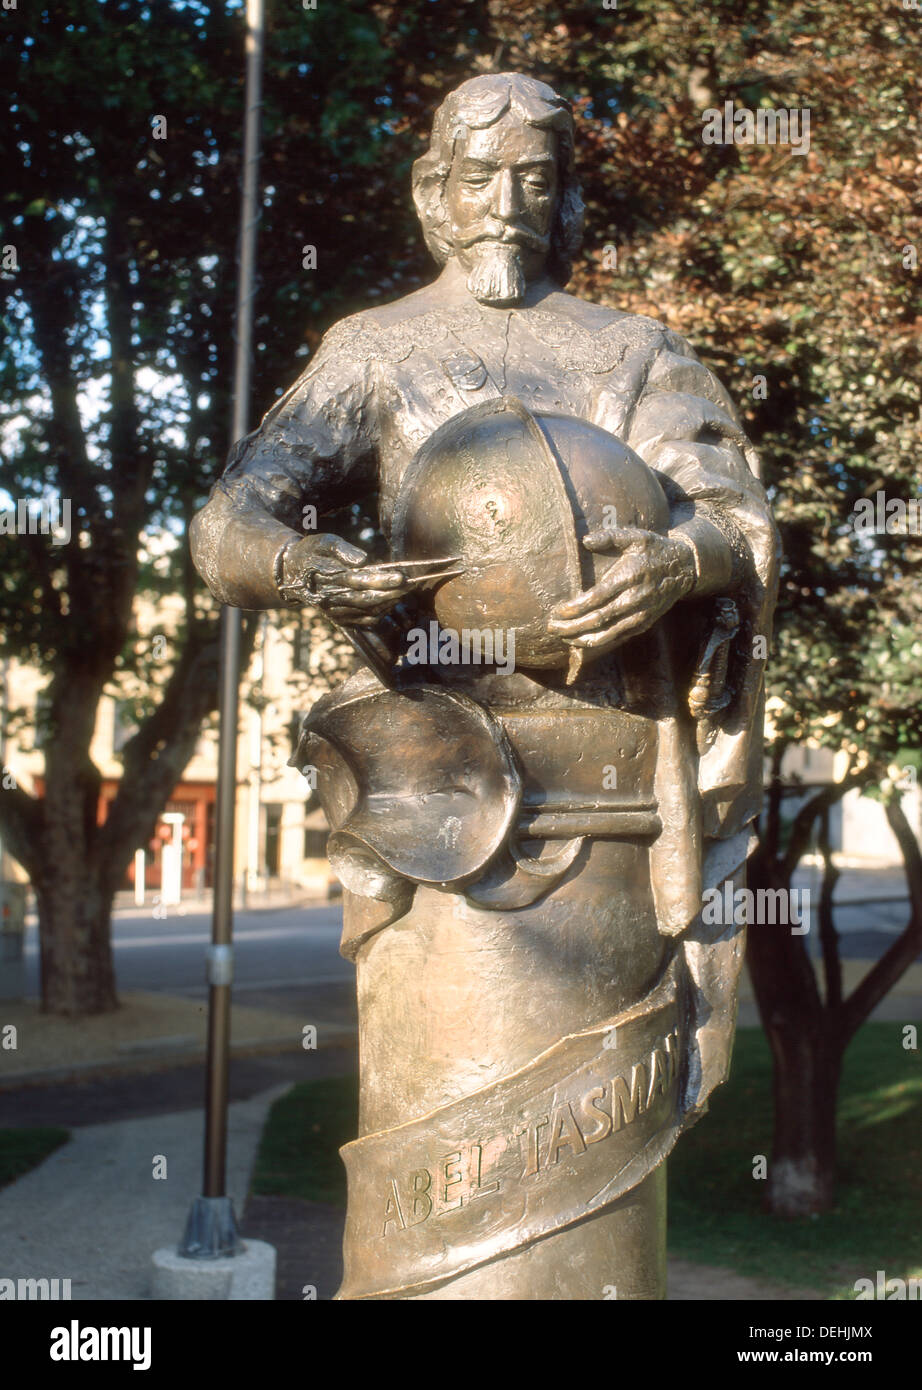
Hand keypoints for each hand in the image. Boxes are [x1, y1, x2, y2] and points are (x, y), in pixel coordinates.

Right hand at [280, 534, 413, 627]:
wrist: (292, 573)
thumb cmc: (312, 552)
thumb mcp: (323, 542)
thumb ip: (342, 549)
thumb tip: (363, 560)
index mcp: (326, 577)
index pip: (357, 580)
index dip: (380, 579)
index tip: (401, 576)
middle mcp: (329, 598)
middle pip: (365, 599)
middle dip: (391, 593)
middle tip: (411, 584)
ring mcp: (334, 611)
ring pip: (366, 613)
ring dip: (389, 603)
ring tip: (406, 591)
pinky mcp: (338, 618)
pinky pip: (363, 622)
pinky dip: (380, 614)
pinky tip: (392, 603)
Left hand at [546, 525, 695, 655]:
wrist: (684, 568)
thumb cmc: (655, 550)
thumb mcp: (636, 537)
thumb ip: (610, 537)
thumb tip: (584, 541)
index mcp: (629, 577)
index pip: (597, 598)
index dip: (575, 608)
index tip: (558, 611)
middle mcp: (635, 600)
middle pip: (598, 619)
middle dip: (572, 626)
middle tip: (551, 627)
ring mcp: (640, 615)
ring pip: (607, 634)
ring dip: (582, 638)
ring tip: (562, 637)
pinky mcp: (644, 624)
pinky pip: (618, 637)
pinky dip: (599, 641)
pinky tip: (582, 641)